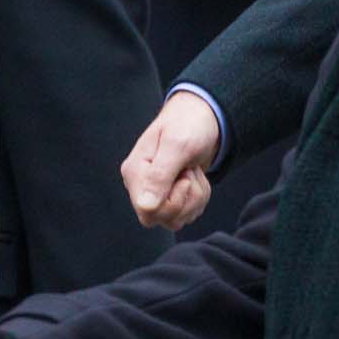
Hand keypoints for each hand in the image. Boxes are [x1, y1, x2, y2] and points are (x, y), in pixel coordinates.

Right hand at [121, 91, 219, 229]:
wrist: (203, 118)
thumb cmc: (188, 126)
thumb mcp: (177, 146)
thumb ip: (159, 176)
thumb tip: (145, 206)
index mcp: (134, 172)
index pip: (148, 210)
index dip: (173, 201)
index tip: (184, 176)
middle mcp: (140, 186)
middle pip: (161, 218)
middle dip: (187, 200)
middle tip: (190, 173)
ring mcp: (154, 192)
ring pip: (175, 219)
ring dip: (195, 199)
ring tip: (194, 173)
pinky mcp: (168, 196)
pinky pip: (184, 214)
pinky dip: (198, 200)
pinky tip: (195, 179)